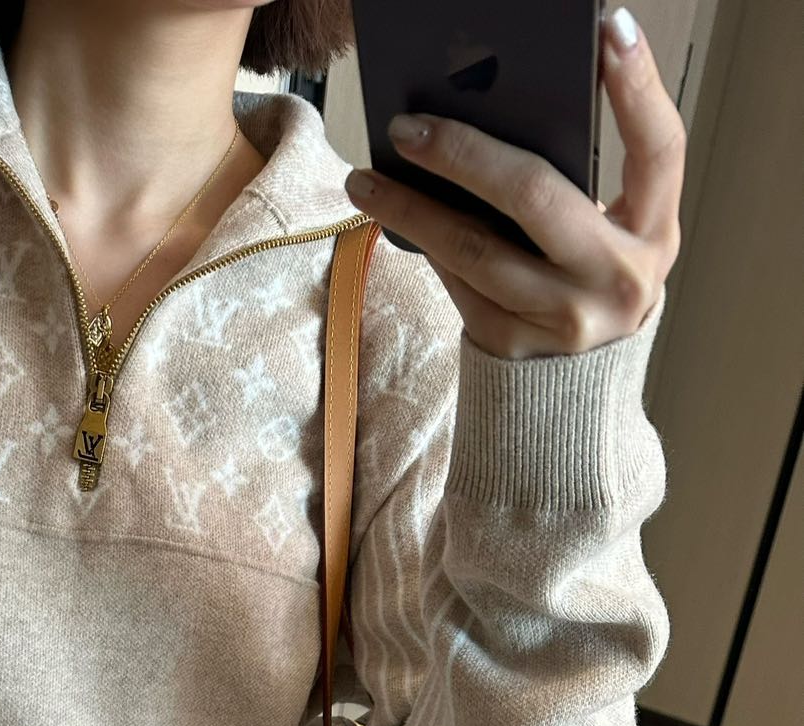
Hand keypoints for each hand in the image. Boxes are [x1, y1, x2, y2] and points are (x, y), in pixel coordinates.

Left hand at [342, 6, 684, 359]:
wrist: (578, 392)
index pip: (658, 148)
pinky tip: (392, 218)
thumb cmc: (588, 283)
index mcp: (654, 232)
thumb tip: (490, 116)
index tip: (609, 29)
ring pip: (475, 249)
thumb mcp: (608, 234)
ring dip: (411, 207)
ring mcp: (564, 319)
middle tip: (408, 126)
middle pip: (534, 196)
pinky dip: (424, 245)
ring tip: (364, 179)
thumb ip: (575, 185)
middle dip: (463, 153)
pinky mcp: (515, 347)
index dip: (639, 87)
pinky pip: (458, 283)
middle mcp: (616, 278)